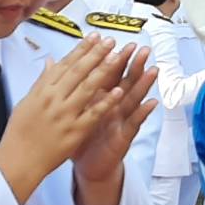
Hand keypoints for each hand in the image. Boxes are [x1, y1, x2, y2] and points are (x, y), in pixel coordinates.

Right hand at [0, 36, 125, 204]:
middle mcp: (53, 99)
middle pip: (78, 71)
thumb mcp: (26, 102)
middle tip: (110, 41)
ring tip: (117, 57)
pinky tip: (118, 91)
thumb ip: (41, 81)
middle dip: (96, 53)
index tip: (94, 37)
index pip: (65, 64)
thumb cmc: (20, 133)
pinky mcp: (75, 131)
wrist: (18, 160)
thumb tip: (51, 62)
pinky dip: (106, 102)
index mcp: (41, 91)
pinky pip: (94, 114)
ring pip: (88, 88)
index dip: (81, 49)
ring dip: (104, 70)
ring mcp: (65, 115)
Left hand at [73, 44, 157, 183]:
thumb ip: (64, 85)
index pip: (106, 73)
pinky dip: (143, 113)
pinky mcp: (123, 136)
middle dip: (132, 64)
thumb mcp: (70, 110)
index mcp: (98, 97)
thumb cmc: (78, 137)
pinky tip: (152, 103)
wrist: (86, 166)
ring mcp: (120, 120)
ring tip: (153, 69)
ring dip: (144, 84)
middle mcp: (113, 106)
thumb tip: (52, 62)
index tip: (113, 39)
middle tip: (140, 48)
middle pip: (123, 81)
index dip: (109, 57)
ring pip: (133, 99)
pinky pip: (134, 124)